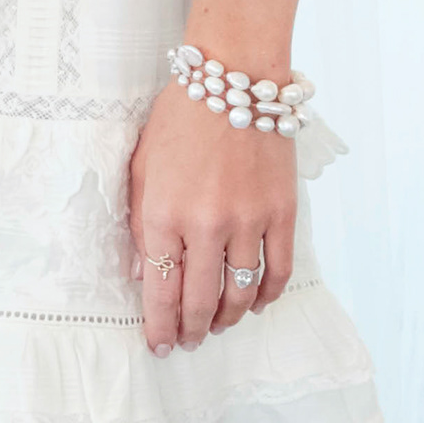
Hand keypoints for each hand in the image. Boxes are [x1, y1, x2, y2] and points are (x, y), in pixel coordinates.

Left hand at [127, 84, 296, 354]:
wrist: (233, 77)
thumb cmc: (179, 118)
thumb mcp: (141, 166)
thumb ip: (142, 223)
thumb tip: (145, 274)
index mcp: (165, 214)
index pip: (161, 289)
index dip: (160, 325)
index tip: (159, 345)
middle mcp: (207, 225)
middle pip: (200, 299)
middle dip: (191, 330)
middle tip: (187, 343)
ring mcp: (249, 221)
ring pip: (241, 293)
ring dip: (227, 318)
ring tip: (217, 326)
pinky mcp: (282, 212)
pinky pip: (278, 271)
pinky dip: (267, 296)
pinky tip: (256, 305)